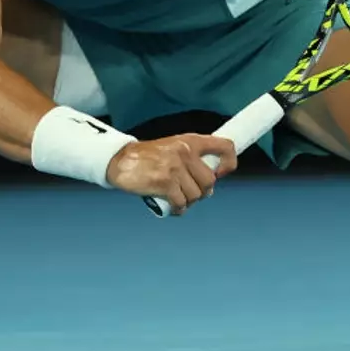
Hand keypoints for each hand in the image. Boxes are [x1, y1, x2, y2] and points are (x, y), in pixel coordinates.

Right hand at [105, 134, 237, 215]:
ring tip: (177, 198)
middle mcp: (185, 152)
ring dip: (188, 202)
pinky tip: (172, 206)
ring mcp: (175, 168)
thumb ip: (192, 158)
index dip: (229, 163)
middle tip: (189, 192)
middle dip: (202, 191)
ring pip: (196, 195)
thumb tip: (211, 179)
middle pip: (210, 181)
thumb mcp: (173, 147)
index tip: (220, 173)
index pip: (225, 147)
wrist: (120, 160)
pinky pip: (181, 203)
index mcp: (191, 141)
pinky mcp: (164, 183)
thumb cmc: (148, 157)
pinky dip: (178, 209)